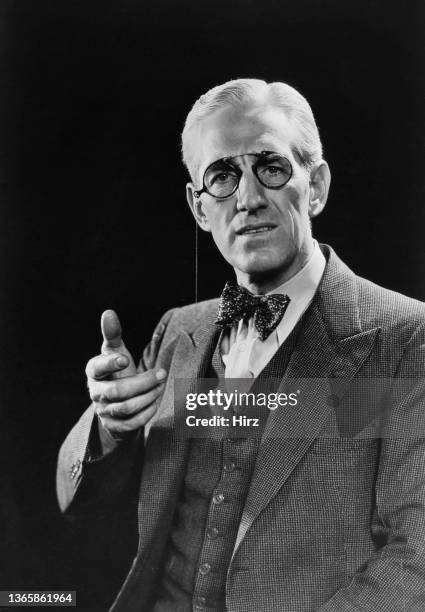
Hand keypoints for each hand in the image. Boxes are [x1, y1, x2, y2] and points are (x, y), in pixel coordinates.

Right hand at [86, 310, 166, 448]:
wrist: (118, 403)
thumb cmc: (118, 371)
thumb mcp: (116, 352)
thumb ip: (113, 334)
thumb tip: (108, 312)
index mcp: (94, 371)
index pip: (97, 368)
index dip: (110, 363)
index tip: (125, 358)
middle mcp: (95, 393)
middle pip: (118, 391)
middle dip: (143, 382)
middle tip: (162, 373)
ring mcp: (103, 412)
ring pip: (127, 408)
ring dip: (149, 396)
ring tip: (161, 385)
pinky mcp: (115, 427)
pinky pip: (134, 423)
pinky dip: (148, 411)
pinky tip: (155, 400)